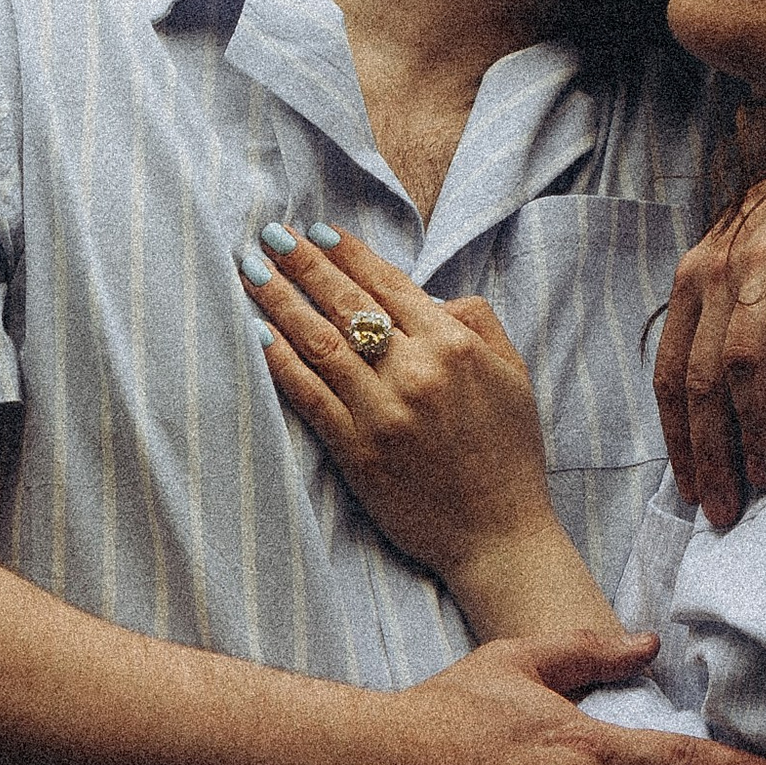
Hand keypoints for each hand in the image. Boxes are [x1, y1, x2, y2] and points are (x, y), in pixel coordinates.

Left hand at [241, 223, 561, 589]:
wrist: (499, 534)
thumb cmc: (509, 453)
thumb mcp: (514, 374)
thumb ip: (478, 322)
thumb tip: (433, 295)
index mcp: (453, 345)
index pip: (389, 284)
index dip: (348, 253)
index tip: (317, 230)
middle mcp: (415, 371)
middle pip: (346, 303)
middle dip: (303, 264)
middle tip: (270, 235)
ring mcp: (382, 411)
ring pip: (319, 342)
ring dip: (280, 301)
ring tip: (251, 271)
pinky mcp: (357, 450)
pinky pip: (308, 395)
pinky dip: (279, 361)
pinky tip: (256, 333)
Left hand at [655, 164, 765, 530]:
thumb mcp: (743, 266)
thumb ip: (726, 323)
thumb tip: (721, 411)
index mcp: (694, 281)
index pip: (671, 375)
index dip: (678, 440)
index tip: (690, 493)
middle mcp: (718, 270)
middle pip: (703, 380)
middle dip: (709, 454)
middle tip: (725, 509)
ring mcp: (765, 260)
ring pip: (744, 363)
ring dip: (753, 429)